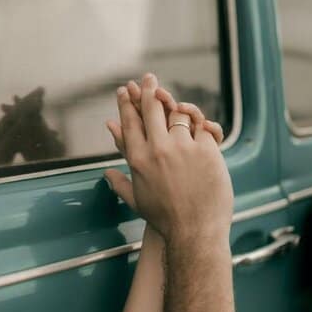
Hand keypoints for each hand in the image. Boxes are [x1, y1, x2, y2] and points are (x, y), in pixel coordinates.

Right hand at [105, 74, 232, 241]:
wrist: (194, 232)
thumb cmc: (166, 221)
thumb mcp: (137, 201)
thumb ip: (120, 183)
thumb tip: (106, 173)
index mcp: (138, 160)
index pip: (129, 122)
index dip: (126, 104)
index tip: (124, 91)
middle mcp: (157, 149)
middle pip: (151, 109)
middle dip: (148, 89)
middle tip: (149, 78)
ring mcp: (182, 147)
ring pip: (178, 113)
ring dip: (177, 105)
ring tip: (175, 100)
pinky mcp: (206, 150)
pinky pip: (203, 125)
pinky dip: (202, 123)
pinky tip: (200, 122)